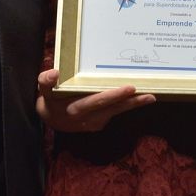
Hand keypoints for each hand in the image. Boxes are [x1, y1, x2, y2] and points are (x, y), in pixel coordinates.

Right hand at [36, 67, 154, 131]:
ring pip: (118, 111)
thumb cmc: (50, 101)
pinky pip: (116, 112)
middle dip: (132, 101)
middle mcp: (89, 118)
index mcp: (76, 109)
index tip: (129, 88)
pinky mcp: (102, 122)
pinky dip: (127, 104)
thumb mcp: (44, 92)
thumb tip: (54, 72)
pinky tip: (139, 96)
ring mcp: (97, 122)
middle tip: (149, 94)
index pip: (97, 102)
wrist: (51, 122)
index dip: (114, 96)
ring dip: (135, 104)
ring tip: (151, 96)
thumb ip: (46, 82)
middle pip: (114, 109)